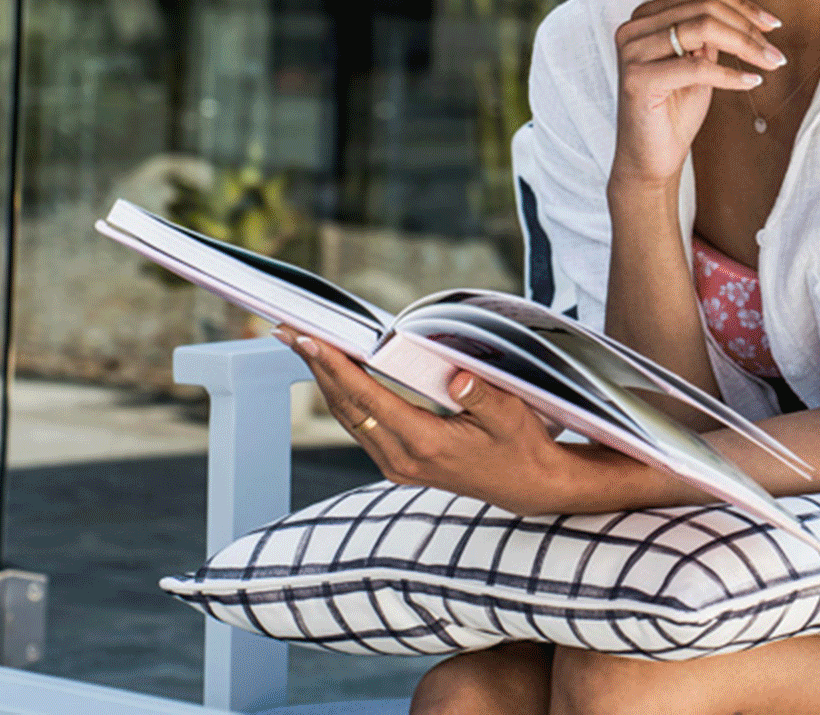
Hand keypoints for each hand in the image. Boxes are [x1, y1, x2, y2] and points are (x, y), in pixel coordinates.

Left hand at [274, 328, 600, 515]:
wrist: (530, 487)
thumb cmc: (523, 447)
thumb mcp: (512, 417)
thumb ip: (484, 398)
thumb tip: (459, 377)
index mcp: (424, 444)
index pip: (368, 399)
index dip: (335, 367)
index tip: (309, 340)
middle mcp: (402, 459)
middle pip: (346, 406)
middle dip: (316, 366)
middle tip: (288, 332)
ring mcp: (397, 464)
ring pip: (349, 416)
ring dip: (325, 380)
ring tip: (303, 345)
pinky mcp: (400, 462)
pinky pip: (361, 424)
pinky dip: (345, 395)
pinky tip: (338, 372)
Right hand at [610, 0, 785, 185]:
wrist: (651, 157)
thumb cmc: (675, 110)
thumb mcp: (698, 62)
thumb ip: (710, 34)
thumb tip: (745, 13)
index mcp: (646, 17)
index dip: (741, 5)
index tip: (772, 24)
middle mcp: (633, 28)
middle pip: (703, 7)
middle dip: (747, 27)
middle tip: (775, 51)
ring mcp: (632, 51)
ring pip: (702, 29)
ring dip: (745, 46)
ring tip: (770, 63)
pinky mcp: (638, 79)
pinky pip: (696, 66)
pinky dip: (730, 74)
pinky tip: (751, 83)